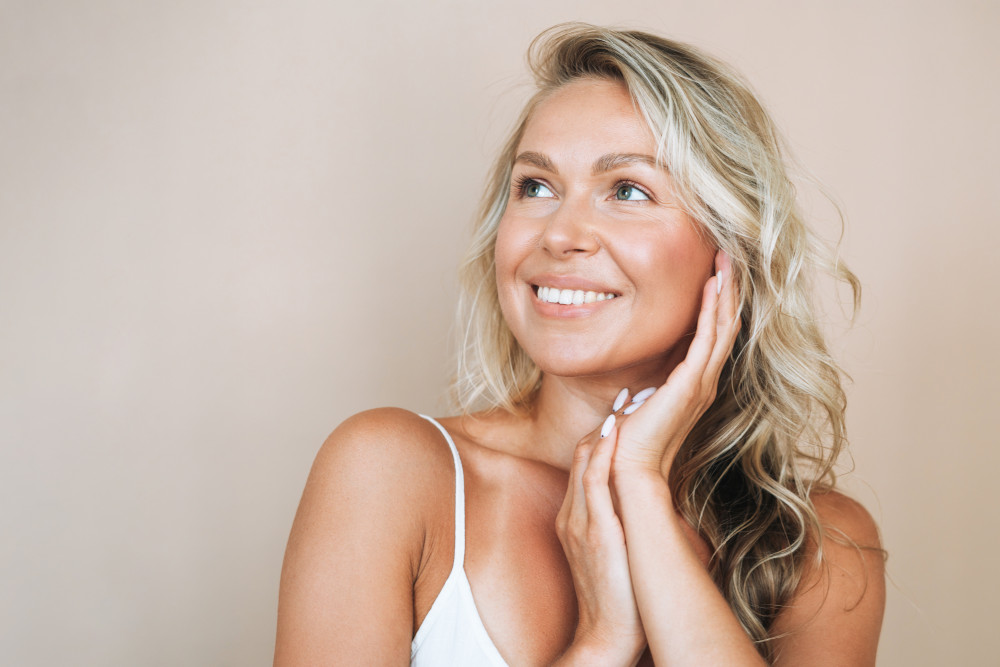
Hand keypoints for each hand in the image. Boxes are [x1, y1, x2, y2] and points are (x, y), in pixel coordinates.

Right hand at [555, 422, 645, 665]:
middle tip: (631, 393)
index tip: (629, 409)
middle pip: (584, 454)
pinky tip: (614, 433)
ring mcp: (580, 522)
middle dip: (607, 421)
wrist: (606, 637)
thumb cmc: (619, 599)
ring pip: (585, 461)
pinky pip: (591, 483)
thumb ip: (622, 526)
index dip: (607, 433)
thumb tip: (646, 508)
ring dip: (606, 428)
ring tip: (628, 401)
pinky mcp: (593, 532)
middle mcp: (574, 514)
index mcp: (579, 518)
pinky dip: (601, 455)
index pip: (588, 464)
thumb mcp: (616, 554)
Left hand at [612, 250, 740, 478]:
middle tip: (729, 257)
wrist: (630, 467)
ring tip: (726, 262)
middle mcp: (704, 382)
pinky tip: (712, 286)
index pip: (715, 336)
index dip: (719, 304)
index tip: (716, 274)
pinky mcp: (690, 384)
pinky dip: (711, 310)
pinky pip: (707, 338)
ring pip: (723, 327)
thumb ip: (646, 388)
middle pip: (726, 326)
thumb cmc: (630, 440)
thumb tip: (637, 379)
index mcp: (694, 385)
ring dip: (724, 292)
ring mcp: (701, 383)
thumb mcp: (641, 403)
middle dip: (728, 290)